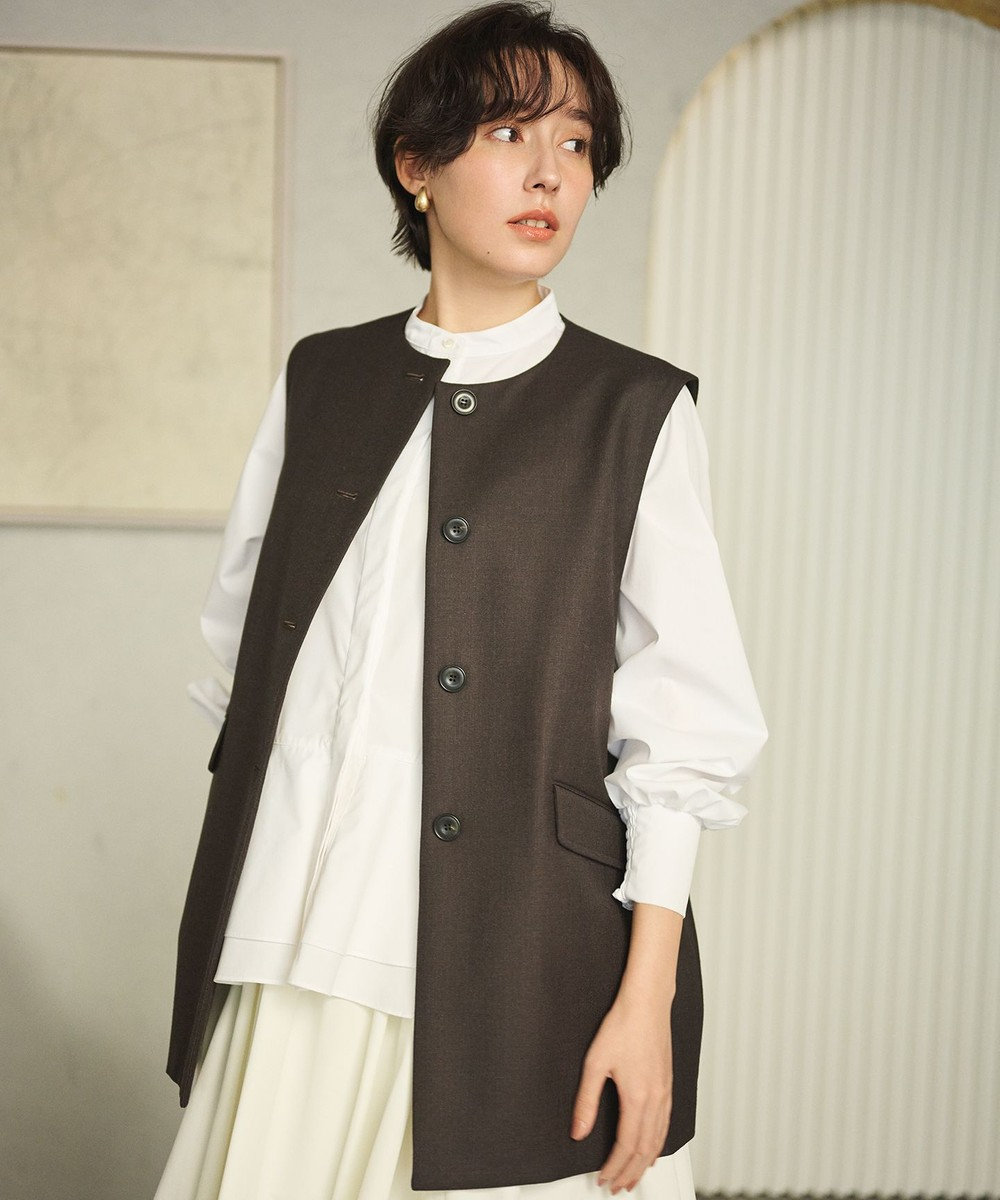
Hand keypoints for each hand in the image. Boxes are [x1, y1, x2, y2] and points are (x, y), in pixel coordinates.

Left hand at [570, 991, 672, 1193]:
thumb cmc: (623, 1026)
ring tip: (634, 1176)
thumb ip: (586, 1101)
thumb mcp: (595, 1063)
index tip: (604, 1178)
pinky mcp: (668, 1084)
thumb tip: (579, 1130)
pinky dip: (658, 1144)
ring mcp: (665, 1093)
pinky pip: (666, 1125)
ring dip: (645, 1162)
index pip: (626, 1146)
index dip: (614, 1166)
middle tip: (617, 1186)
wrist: (647, 1003)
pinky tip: (653, 1146)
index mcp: (638, 1098)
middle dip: (630, 1172)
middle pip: (645, 1150)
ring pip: (659, 1140)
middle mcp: (656, 1100)